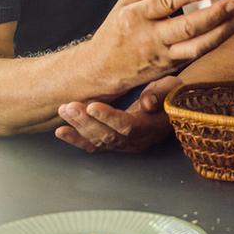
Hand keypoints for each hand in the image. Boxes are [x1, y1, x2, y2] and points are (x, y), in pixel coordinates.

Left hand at [55, 76, 180, 152]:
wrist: (173, 104)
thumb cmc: (172, 93)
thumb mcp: (172, 88)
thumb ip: (160, 94)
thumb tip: (147, 102)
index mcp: (151, 128)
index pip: (127, 126)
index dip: (109, 118)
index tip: (92, 106)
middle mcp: (136, 141)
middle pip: (108, 136)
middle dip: (86, 122)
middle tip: (69, 107)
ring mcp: (124, 145)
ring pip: (98, 141)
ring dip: (78, 127)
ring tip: (64, 111)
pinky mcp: (115, 143)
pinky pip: (94, 145)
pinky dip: (76, 139)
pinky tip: (61, 132)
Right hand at [90, 0, 233, 87]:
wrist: (100, 70)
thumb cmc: (115, 33)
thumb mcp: (126, 3)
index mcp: (135, 16)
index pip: (165, 3)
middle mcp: (149, 38)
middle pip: (186, 28)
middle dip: (214, 15)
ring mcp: (161, 56)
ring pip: (196, 48)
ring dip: (220, 34)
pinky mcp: (169, 68)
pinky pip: (195, 55)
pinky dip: (212, 42)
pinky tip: (226, 31)